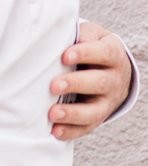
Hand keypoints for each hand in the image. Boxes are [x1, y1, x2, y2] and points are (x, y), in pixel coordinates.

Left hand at [49, 21, 132, 139]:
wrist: (111, 70)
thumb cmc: (92, 47)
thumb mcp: (92, 35)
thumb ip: (80, 34)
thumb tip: (62, 36)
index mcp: (113, 54)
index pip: (103, 53)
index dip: (84, 54)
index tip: (64, 56)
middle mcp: (114, 80)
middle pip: (100, 83)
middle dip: (76, 84)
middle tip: (54, 85)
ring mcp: (107, 102)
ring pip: (95, 110)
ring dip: (73, 113)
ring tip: (52, 113)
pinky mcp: (97, 118)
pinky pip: (86, 128)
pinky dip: (70, 131)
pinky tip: (54, 130)